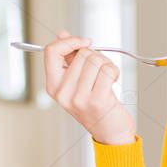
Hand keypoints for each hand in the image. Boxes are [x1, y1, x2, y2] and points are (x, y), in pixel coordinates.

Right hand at [43, 31, 136, 145]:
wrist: (110, 133)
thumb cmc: (95, 106)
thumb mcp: (76, 82)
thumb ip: (68, 58)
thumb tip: (62, 34)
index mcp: (53, 87)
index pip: (51, 52)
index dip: (69, 41)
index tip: (84, 42)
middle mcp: (63, 93)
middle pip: (81, 54)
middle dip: (96, 56)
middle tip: (100, 70)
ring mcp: (79, 98)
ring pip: (95, 60)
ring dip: (107, 64)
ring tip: (107, 78)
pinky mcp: (98, 100)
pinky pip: (108, 70)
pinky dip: (115, 71)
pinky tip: (113, 81)